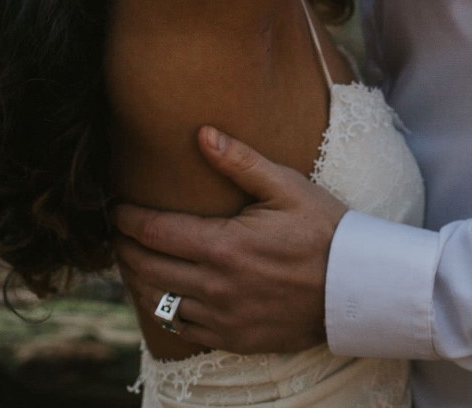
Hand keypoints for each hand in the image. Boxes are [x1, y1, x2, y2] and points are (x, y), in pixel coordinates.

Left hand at [113, 126, 347, 353]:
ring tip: (133, 261)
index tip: (115, 209)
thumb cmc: (324, 229)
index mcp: (224, 246)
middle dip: (125, 250)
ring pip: (159, 304)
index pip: (156, 232)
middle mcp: (216, 287)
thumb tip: (202, 133)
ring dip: (139, 282)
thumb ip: (241, 161)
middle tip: (117, 234)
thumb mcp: (286, 186)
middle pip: (148, 270)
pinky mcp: (234, 338)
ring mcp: (224, 318)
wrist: (356, 287)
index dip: (127, 220)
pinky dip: (164, 312)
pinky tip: (162, 296)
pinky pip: (182, 330)